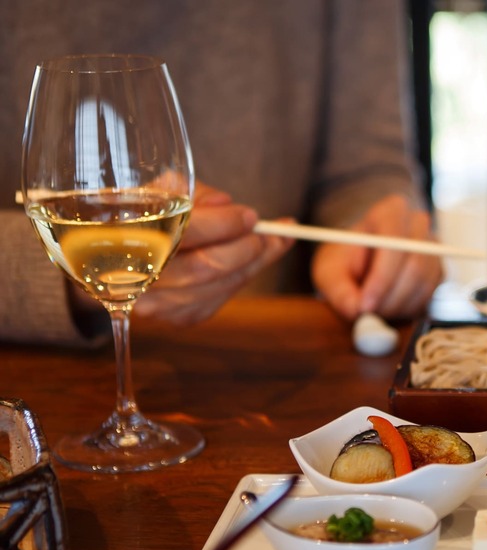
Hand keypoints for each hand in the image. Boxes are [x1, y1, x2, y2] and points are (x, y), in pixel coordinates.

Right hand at [134, 183, 293, 325]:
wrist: (108, 257)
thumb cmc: (137, 215)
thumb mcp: (156, 190)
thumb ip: (190, 194)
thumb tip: (225, 203)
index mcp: (125, 238)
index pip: (185, 234)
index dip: (224, 225)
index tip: (250, 215)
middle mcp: (137, 278)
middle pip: (208, 268)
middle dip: (247, 248)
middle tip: (271, 231)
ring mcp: (157, 304)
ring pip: (219, 286)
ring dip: (254, 264)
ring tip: (274, 242)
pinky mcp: (176, 317)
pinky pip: (220, 298)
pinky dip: (240, 277)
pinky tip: (250, 259)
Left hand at [311, 194, 442, 320]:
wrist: (361, 263)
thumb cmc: (344, 262)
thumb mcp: (329, 272)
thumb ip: (338, 290)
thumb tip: (355, 310)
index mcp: (390, 212)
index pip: (394, 243)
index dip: (381, 278)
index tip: (365, 305)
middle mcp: (418, 225)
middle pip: (415, 266)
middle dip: (390, 298)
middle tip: (369, 317)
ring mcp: (433, 248)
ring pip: (423, 285)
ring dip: (397, 307)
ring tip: (373, 312)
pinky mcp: (439, 271)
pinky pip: (429, 297)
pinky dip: (407, 310)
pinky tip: (388, 308)